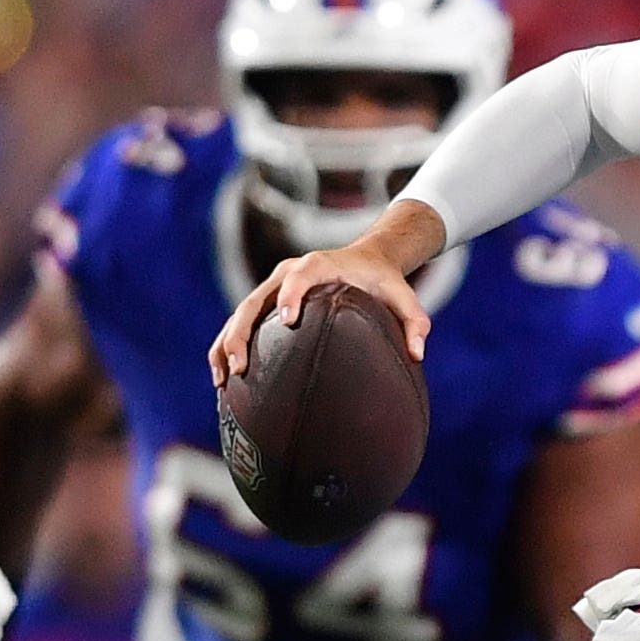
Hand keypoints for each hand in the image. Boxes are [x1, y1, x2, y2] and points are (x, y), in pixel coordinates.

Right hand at [208, 207, 442, 386]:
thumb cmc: (383, 279)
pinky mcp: (267, 303)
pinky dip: (227, 348)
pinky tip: (222, 381)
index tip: (288, 321)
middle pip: (254, 300)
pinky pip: (241, 324)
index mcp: (317, 265)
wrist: (366, 259)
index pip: (297, 277)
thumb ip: (414, 320)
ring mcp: (272, 287)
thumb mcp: (402, 295)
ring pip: (240, 314)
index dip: (290, 296)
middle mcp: (287, 273)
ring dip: (226, 345)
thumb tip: (418, 353)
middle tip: (241, 368)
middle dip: (241, 334)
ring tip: (221, 382)